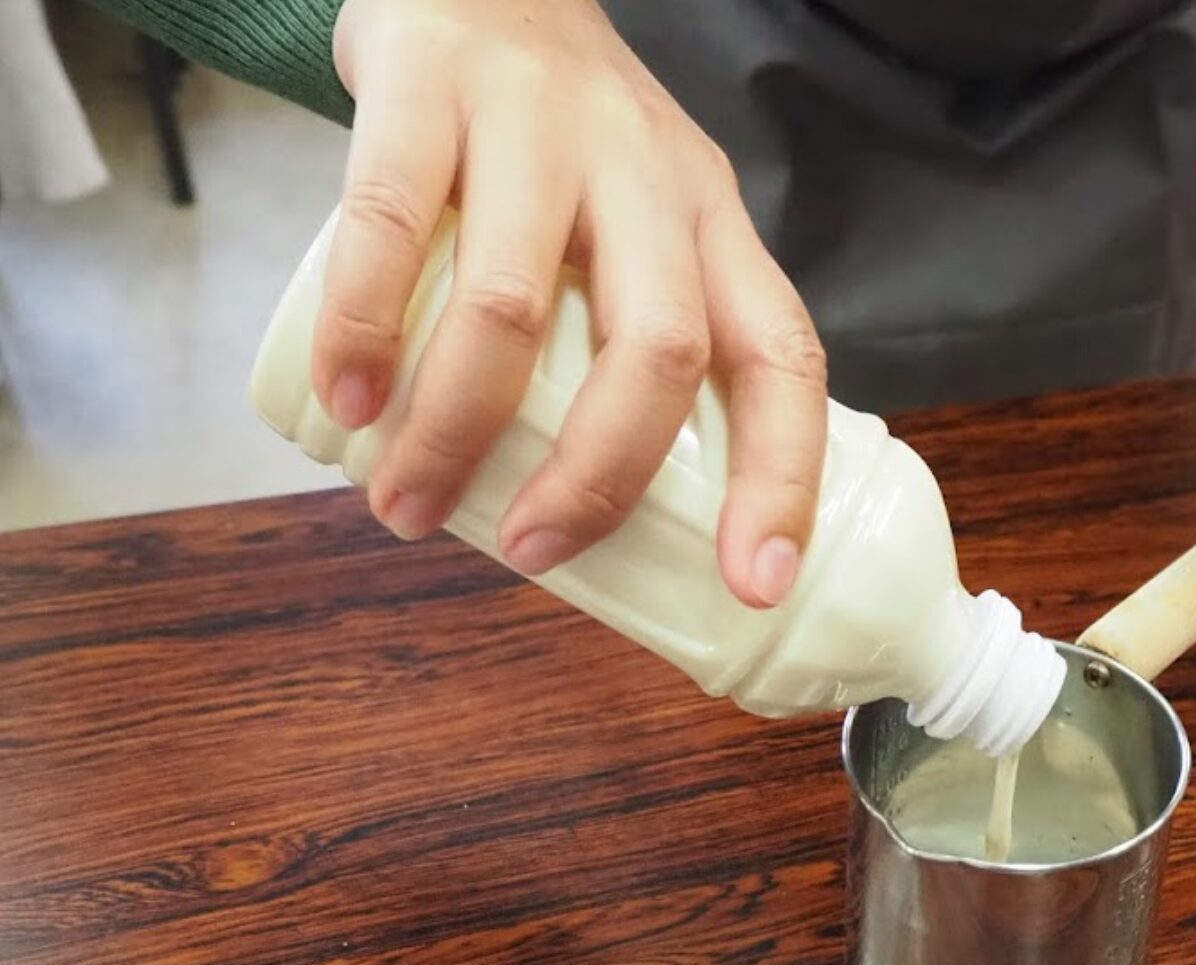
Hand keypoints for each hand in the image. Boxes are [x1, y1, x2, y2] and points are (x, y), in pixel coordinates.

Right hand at [319, 0, 825, 605]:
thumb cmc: (563, 145)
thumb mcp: (647, 225)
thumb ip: (637, 340)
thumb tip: (600, 523)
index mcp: (715, 226)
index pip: (781, 358)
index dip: (782, 477)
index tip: (755, 581)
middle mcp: (648, 174)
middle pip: (659, 347)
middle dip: (598, 477)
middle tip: (530, 553)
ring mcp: (541, 124)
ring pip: (517, 305)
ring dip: (457, 428)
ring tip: (406, 504)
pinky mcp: (427, 85)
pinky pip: (391, 221)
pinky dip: (364, 326)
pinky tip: (346, 398)